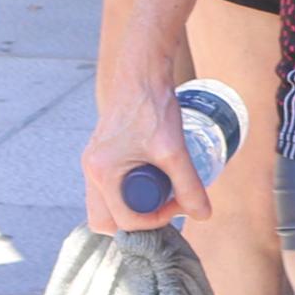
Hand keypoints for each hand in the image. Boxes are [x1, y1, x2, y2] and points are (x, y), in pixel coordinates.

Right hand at [83, 48, 203, 231]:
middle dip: (137, 221)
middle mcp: (91, 170)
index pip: (123, 221)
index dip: (155, 221)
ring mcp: (94, 162)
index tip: (178, 205)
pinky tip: (154, 179)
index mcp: (101, 173)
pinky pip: (110, 187)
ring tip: (162, 193)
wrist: (143, 73)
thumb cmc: (153, 106)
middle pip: (106, 221)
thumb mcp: (175, 150)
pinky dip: (129, 192)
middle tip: (165, 205)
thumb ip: (189, 185)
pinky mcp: (102, 154)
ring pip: (106, 205)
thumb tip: (203, 215)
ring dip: (133, 207)